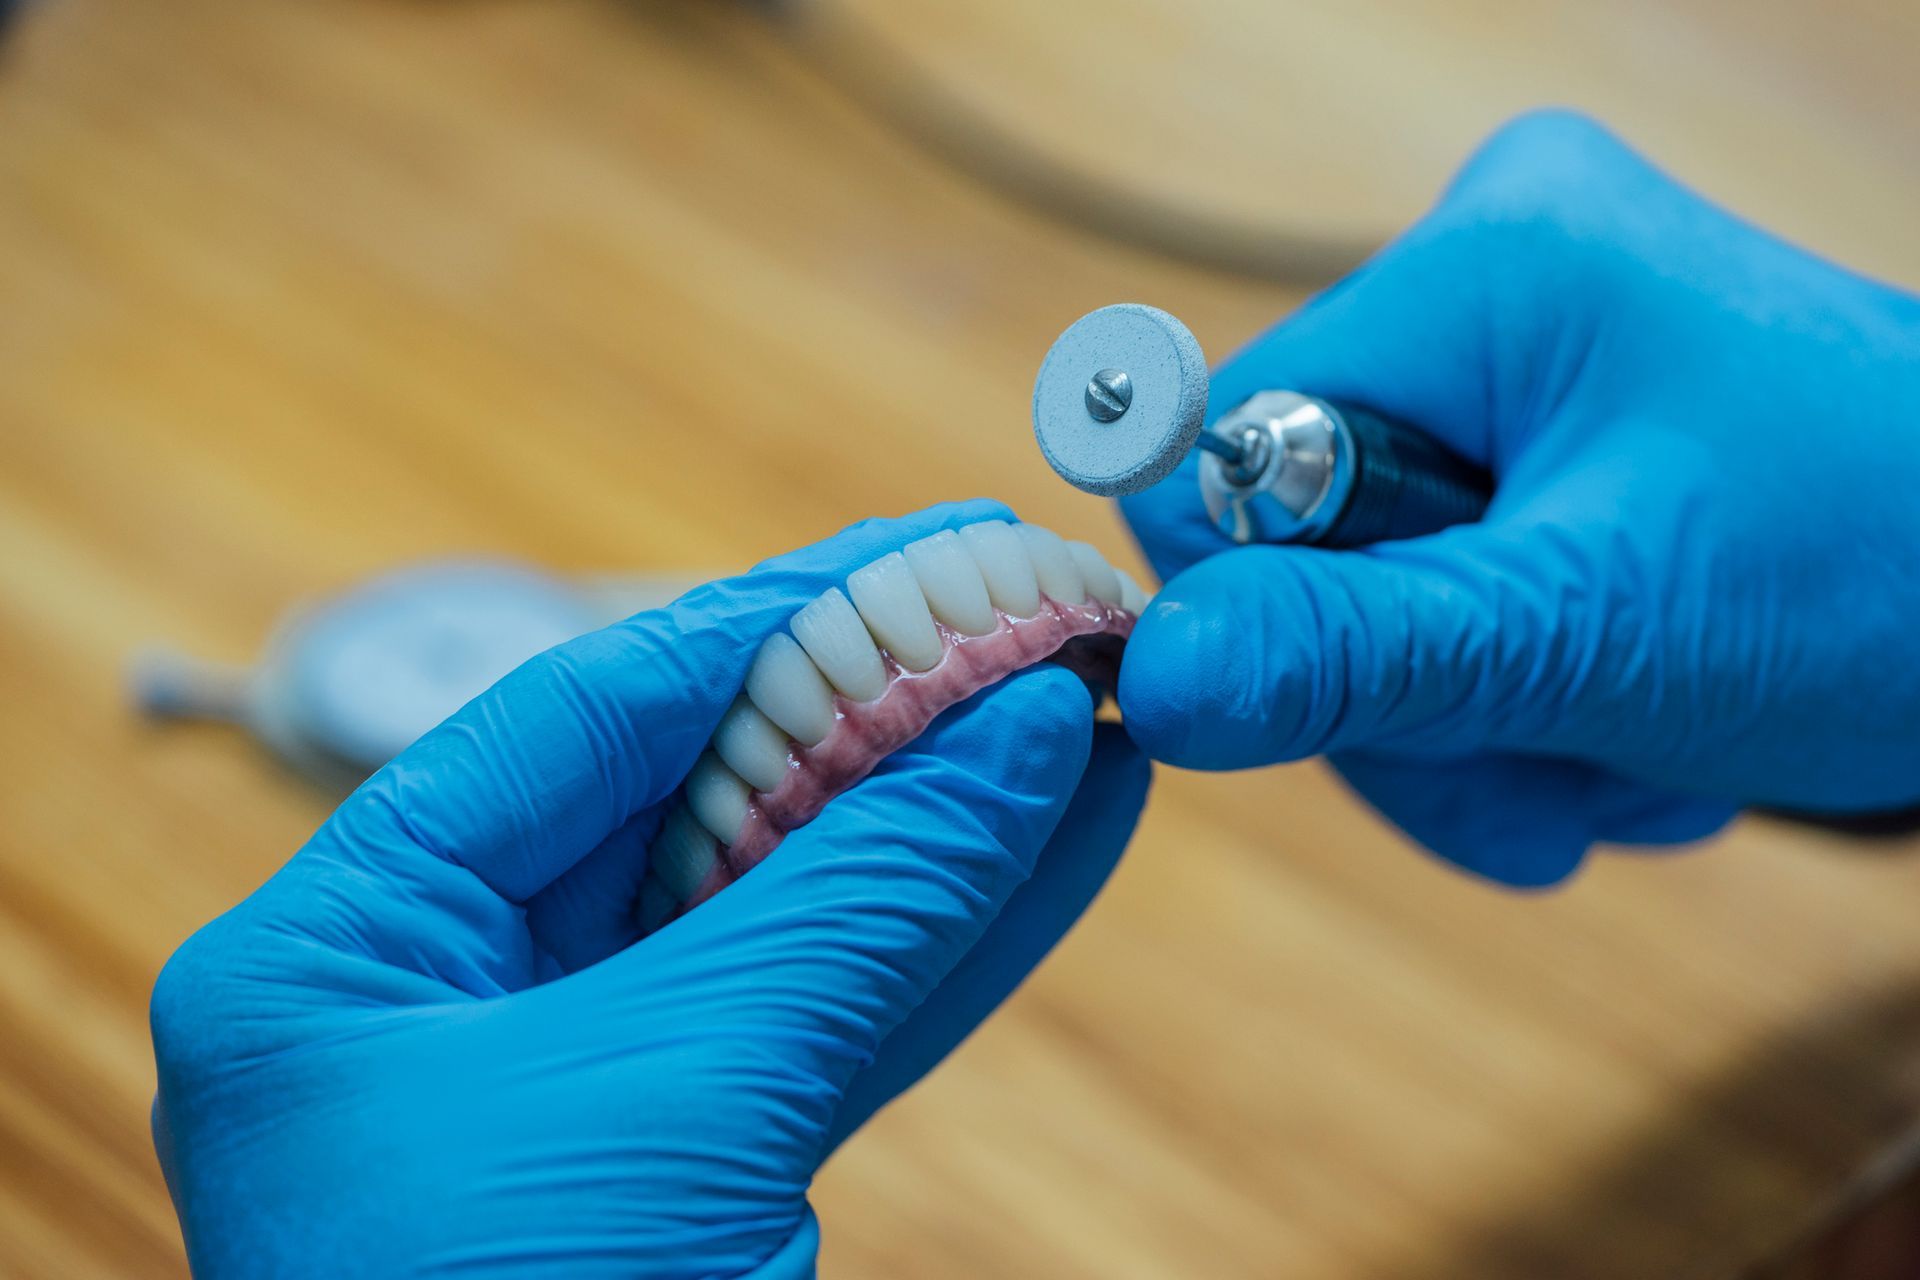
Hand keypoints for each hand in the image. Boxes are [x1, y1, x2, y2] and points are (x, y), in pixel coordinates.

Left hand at [150, 500, 1150, 1277]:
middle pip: (695, 807)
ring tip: (1091, 715)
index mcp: (346, 957)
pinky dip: (953, 940)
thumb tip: (1016, 726)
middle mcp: (445, 1008)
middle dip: (879, 719)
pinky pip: (834, 1023)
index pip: (579, 721)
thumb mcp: (680, 1100)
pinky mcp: (693, 1177)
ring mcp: (577, 1097)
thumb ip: (855, 896)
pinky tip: (1067, 843)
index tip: (923, 553)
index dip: (768, 623)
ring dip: (948, 823)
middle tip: (1029, 621)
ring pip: (790, 915)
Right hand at [1117, 110, 1919, 885]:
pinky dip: (1513, 696)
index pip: (1220, 445)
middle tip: (1548, 774)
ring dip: (1474, 724)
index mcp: (1486, 262)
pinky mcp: (1552, 425)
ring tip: (1621, 763)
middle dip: (1407, 697)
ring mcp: (1523, 350)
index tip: (1406, 710)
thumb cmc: (1884, 582)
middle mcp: (1489, 268)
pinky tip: (1625, 733)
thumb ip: (1359, 656)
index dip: (1268, 605)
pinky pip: (1441, 585)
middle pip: (1291, 535)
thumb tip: (1148, 682)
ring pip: (1362, 589)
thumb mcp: (1595, 637)